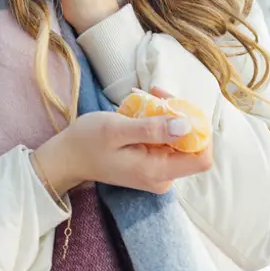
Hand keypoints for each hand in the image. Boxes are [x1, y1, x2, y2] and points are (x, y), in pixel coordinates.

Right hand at [32, 111, 213, 195]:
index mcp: (157, 171)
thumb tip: (187, 126)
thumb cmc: (87, 143)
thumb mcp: (117, 129)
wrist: (67, 157)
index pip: (202, 158)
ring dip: (169, 115)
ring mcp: (158, 171)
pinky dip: (160, 122)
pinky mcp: (151, 164)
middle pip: (192, 144)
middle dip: (180, 116)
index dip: (198, 130)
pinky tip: (144, 109)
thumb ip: (152, 129)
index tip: (178, 109)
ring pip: (180, 139)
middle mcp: (163, 176)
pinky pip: (167, 140)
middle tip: (157, 94)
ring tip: (148, 97)